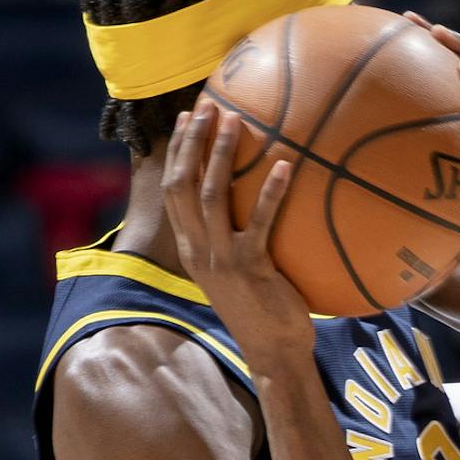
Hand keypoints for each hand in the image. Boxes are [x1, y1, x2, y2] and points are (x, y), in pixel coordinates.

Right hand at [161, 106, 312, 360]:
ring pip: (212, 196)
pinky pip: (259, 223)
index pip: (173, 191)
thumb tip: (256, 205)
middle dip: (191, 143)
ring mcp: (222, 260)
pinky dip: (270, 192)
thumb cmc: (265, 311)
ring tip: (235, 122)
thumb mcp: (240, 272)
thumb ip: (237, 240)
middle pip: (183, 184)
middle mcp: (199, 250)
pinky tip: (285, 166)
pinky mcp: (250, 269)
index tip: (185, 119)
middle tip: (206, 106)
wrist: (274, 352)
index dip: (177, 152)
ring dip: (221, 156)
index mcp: (192, 249)